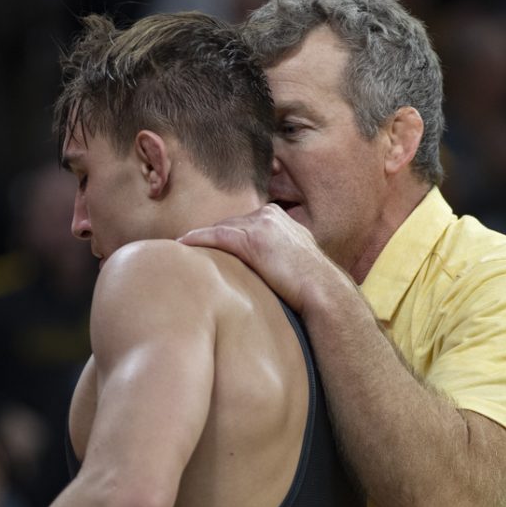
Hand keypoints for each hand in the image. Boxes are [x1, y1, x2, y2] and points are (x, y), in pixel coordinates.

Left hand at [179, 204, 338, 313]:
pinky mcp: (253, 240)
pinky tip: (182, 244)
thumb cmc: (311, 284)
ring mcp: (261, 225)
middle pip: (230, 223)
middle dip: (213, 236)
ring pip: (221, 229)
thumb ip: (277, 253)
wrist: (323, 291)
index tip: (210, 246)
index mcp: (279, 217)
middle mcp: (270, 215)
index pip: (244, 222)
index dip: (226, 235)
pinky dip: (198, 239)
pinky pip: (217, 236)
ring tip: (182, 247)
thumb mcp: (294, 259)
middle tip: (190, 247)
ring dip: (202, 239)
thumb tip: (265, 266)